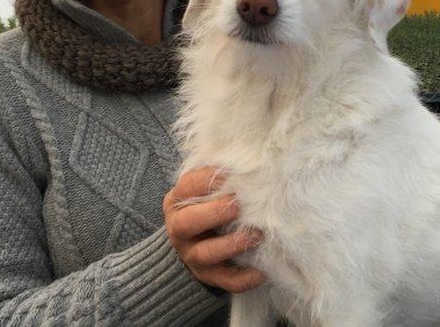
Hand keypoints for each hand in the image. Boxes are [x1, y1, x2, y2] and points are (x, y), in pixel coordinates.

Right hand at [163, 166, 265, 292]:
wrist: (193, 243)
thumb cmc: (206, 206)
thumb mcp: (204, 189)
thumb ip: (217, 176)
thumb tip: (248, 158)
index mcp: (177, 202)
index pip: (187, 186)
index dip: (209, 179)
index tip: (234, 174)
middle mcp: (179, 229)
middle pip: (188, 223)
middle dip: (214, 213)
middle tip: (238, 205)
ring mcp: (191, 255)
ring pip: (206, 254)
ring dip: (232, 244)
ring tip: (257, 235)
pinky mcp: (208, 276)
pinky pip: (225, 281)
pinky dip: (244, 278)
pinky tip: (262, 271)